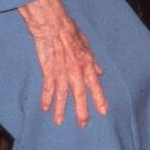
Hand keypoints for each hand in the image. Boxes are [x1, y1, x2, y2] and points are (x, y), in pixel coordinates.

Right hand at [18, 0, 107, 126]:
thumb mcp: (87, 45)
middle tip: (82, 124)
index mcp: (87, 64)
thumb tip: (100, 73)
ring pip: (62, 95)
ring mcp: (61, 72)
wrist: (53, 25)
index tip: (103, 112)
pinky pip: (47, 88)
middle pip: (80, 95)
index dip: (99, 99)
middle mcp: (76, 71)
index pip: (95, 86)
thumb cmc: (71, 32)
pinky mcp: (48, 70)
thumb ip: (93, 62)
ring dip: (61, 109)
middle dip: (81, 111)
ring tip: (59, 122)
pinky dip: (46, 99)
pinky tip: (45, 108)